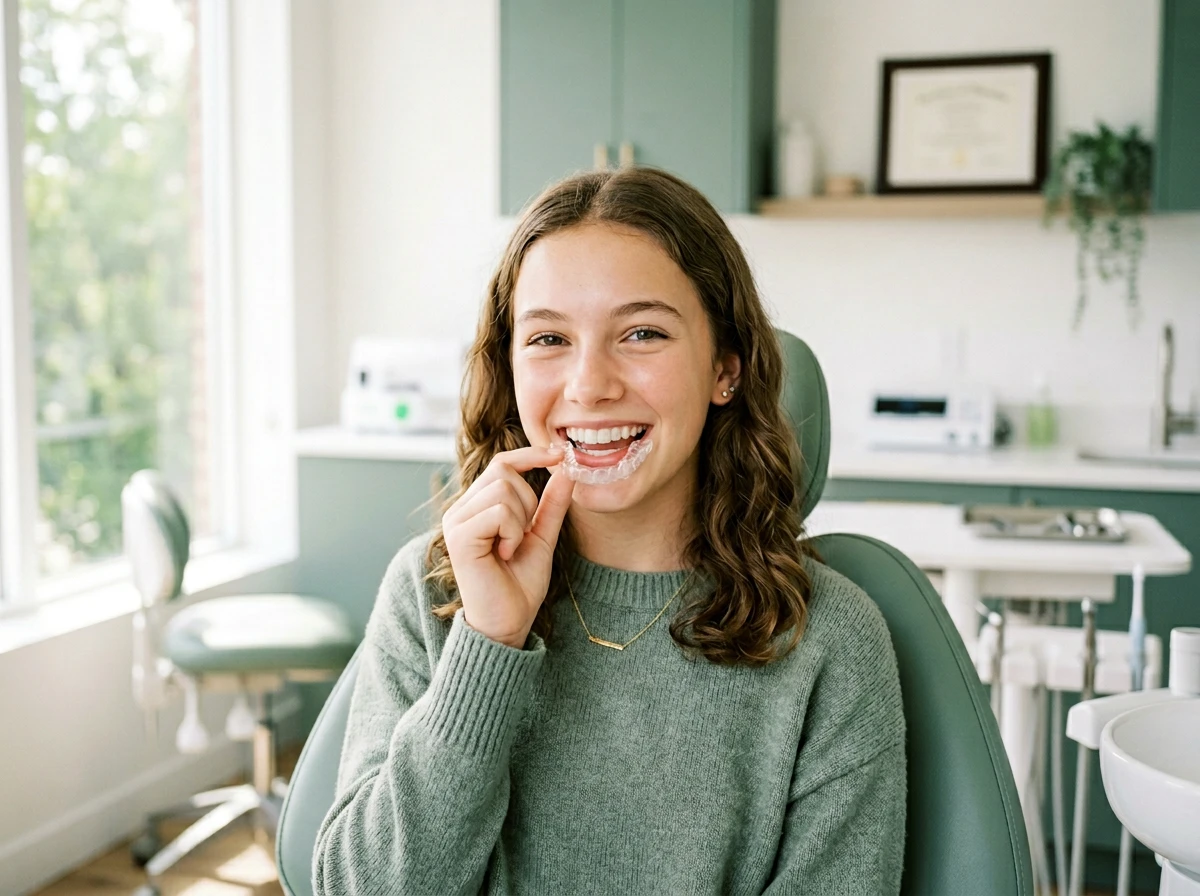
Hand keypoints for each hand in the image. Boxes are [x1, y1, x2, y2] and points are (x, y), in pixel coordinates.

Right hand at [441, 446, 574, 647]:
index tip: (559, 453)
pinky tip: (505, 555)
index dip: (530, 454)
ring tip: (511, 549)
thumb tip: (566, 469)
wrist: (508, 623)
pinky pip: (499, 512)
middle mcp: (461, 509)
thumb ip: (551, 504)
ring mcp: (456, 521)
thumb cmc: (519, 584)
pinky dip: (513, 533)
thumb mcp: (542, 537)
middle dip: (527, 501)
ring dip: (521, 521)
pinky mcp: (458, 535)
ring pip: (503, 489)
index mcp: (477, 506)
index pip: (501, 462)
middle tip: (521, 536)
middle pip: (504, 471)